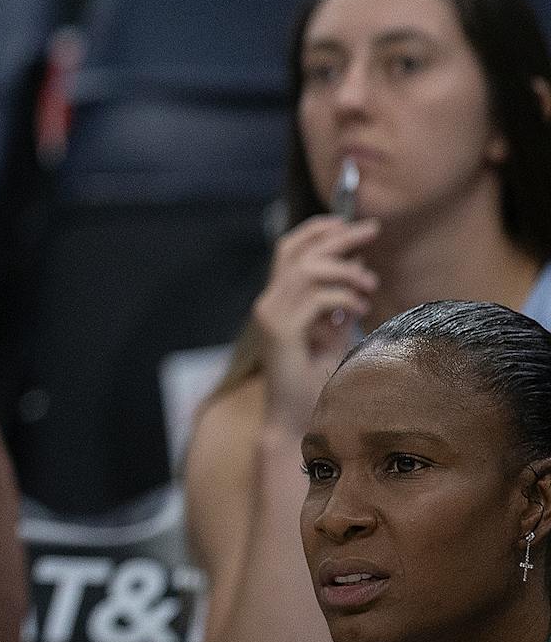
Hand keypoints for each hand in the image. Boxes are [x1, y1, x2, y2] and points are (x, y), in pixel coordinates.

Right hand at [253, 214, 380, 435]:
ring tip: (369, 287)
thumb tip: (359, 267)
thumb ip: (339, 300)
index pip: (288, 248)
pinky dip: (344, 299)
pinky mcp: (282, 332)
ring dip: (346, 272)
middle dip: (339, 237)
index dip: (317, 229)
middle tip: (372, 231)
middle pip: (300, 251)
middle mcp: (268, 304)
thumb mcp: (333, 331)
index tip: (348, 221)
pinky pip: (318, 299)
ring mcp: (271, 317)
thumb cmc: (317, 381)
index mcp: (277, 300)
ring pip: (309, 270)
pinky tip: (358, 311)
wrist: (298, 420)